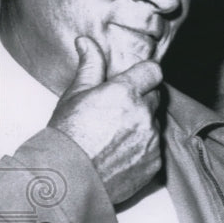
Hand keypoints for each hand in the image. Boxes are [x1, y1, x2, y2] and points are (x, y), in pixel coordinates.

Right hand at [48, 37, 162, 204]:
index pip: (153, 71)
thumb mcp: (75, 95)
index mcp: (125, 93)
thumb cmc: (67, 137)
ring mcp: (152, 140)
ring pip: (155, 123)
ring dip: (142, 125)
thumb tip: (87, 43)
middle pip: (155, 97)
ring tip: (115, 135)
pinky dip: (143, 148)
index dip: (144, 74)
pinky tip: (121, 153)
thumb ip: (89, 67)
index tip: (135, 80)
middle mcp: (144, 115)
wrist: (69, 179)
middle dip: (142, 99)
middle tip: (118, 110)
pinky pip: (155, 148)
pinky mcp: (155, 163)